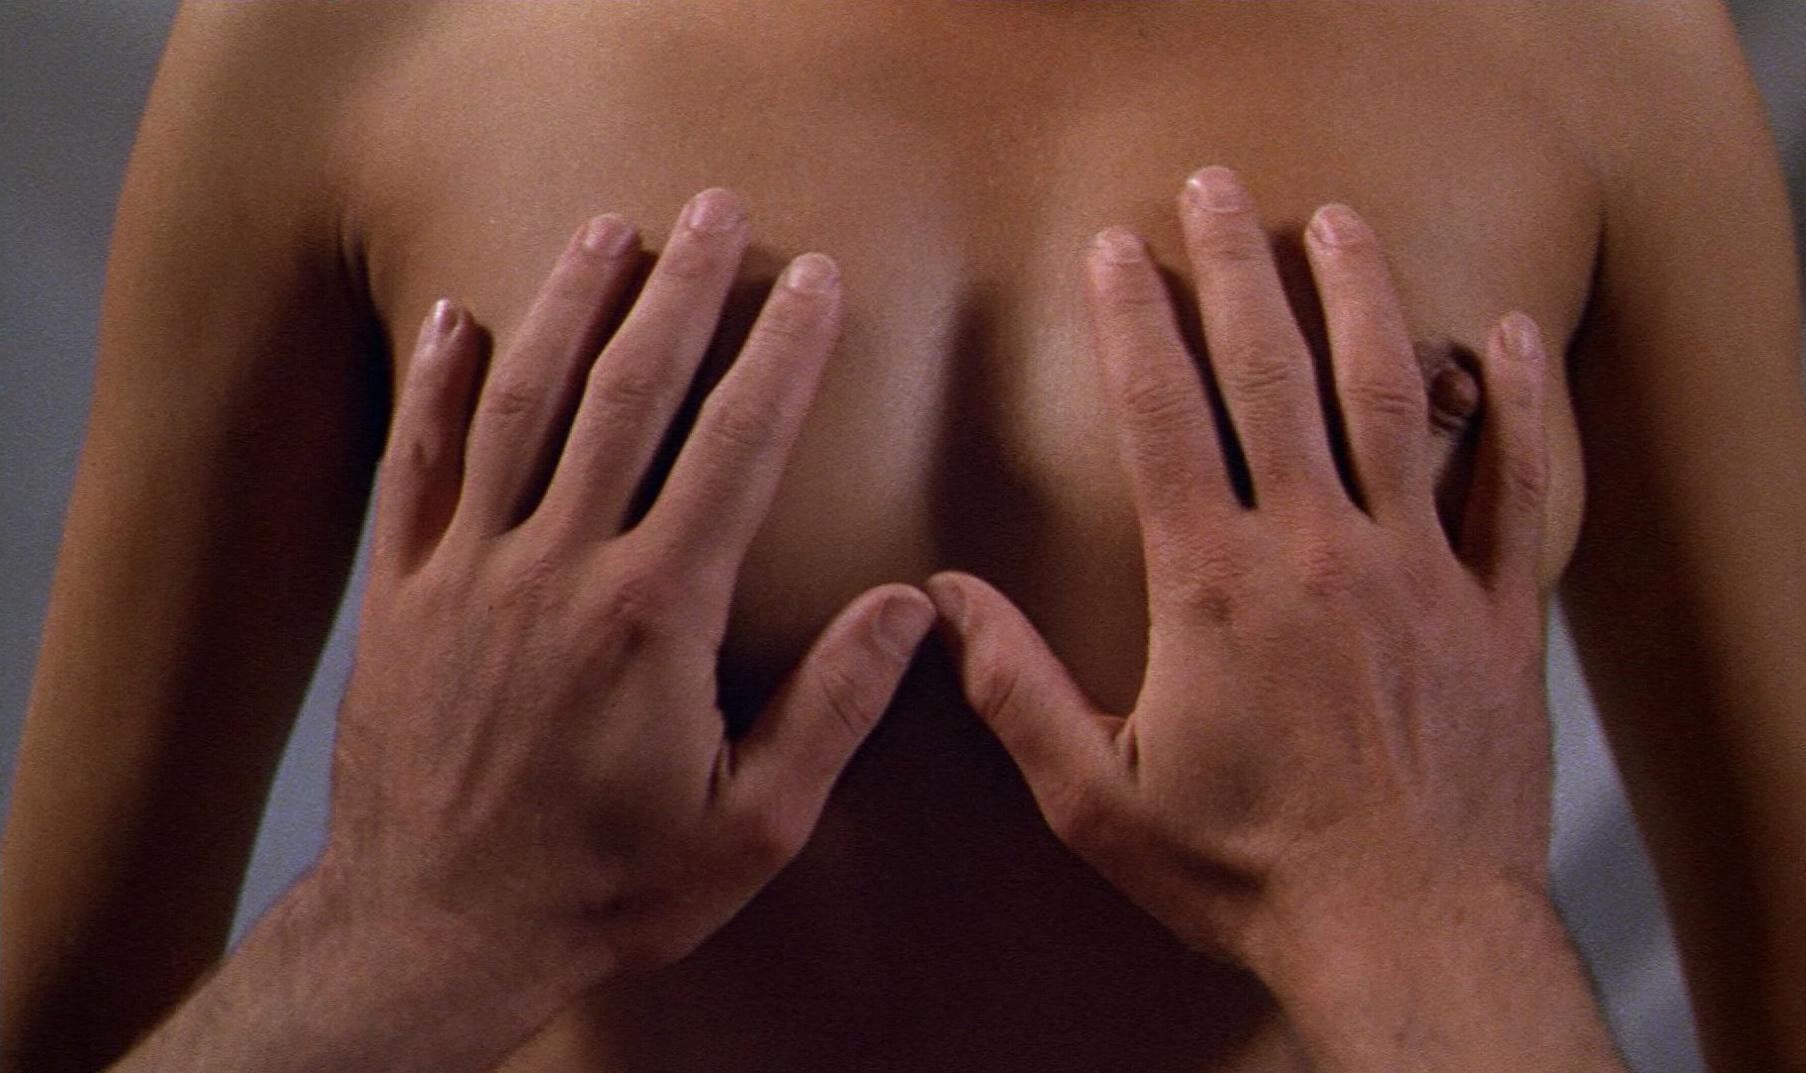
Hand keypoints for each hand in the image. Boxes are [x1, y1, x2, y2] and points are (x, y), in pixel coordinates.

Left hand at [321, 192, 933, 985]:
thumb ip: (832, 711)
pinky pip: (416, 466)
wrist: (433, 935)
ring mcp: (470, 574)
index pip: (733, 450)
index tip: (814, 283)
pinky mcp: (405, 597)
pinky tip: (455, 319)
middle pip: (627, 397)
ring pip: (522, 407)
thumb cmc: (605, 888)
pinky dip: (434, 386)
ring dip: (570, 307)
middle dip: (680, 293)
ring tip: (611, 230)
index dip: (781, 355)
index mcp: (653, 617)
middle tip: (716, 212)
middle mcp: (558, 570)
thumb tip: (911, 610)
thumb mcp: (751, 829)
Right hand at [928, 168, 1561, 996]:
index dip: (1133, 321)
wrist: (1410, 936)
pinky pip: (1520, 484)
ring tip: (1335, 222)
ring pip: (1393, 399)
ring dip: (1360, 298)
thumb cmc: (1250, 874)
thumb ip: (1017, 690)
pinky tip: (1511, 332)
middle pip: (1273, 375)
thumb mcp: (1098, 801)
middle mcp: (1320, 553)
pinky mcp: (1497, 609)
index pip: (1162, 417)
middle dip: (1236, 269)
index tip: (1116, 249)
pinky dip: (1520, 401)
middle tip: (1216, 189)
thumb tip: (941, 600)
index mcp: (1215, 589)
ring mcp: (1420, 571)